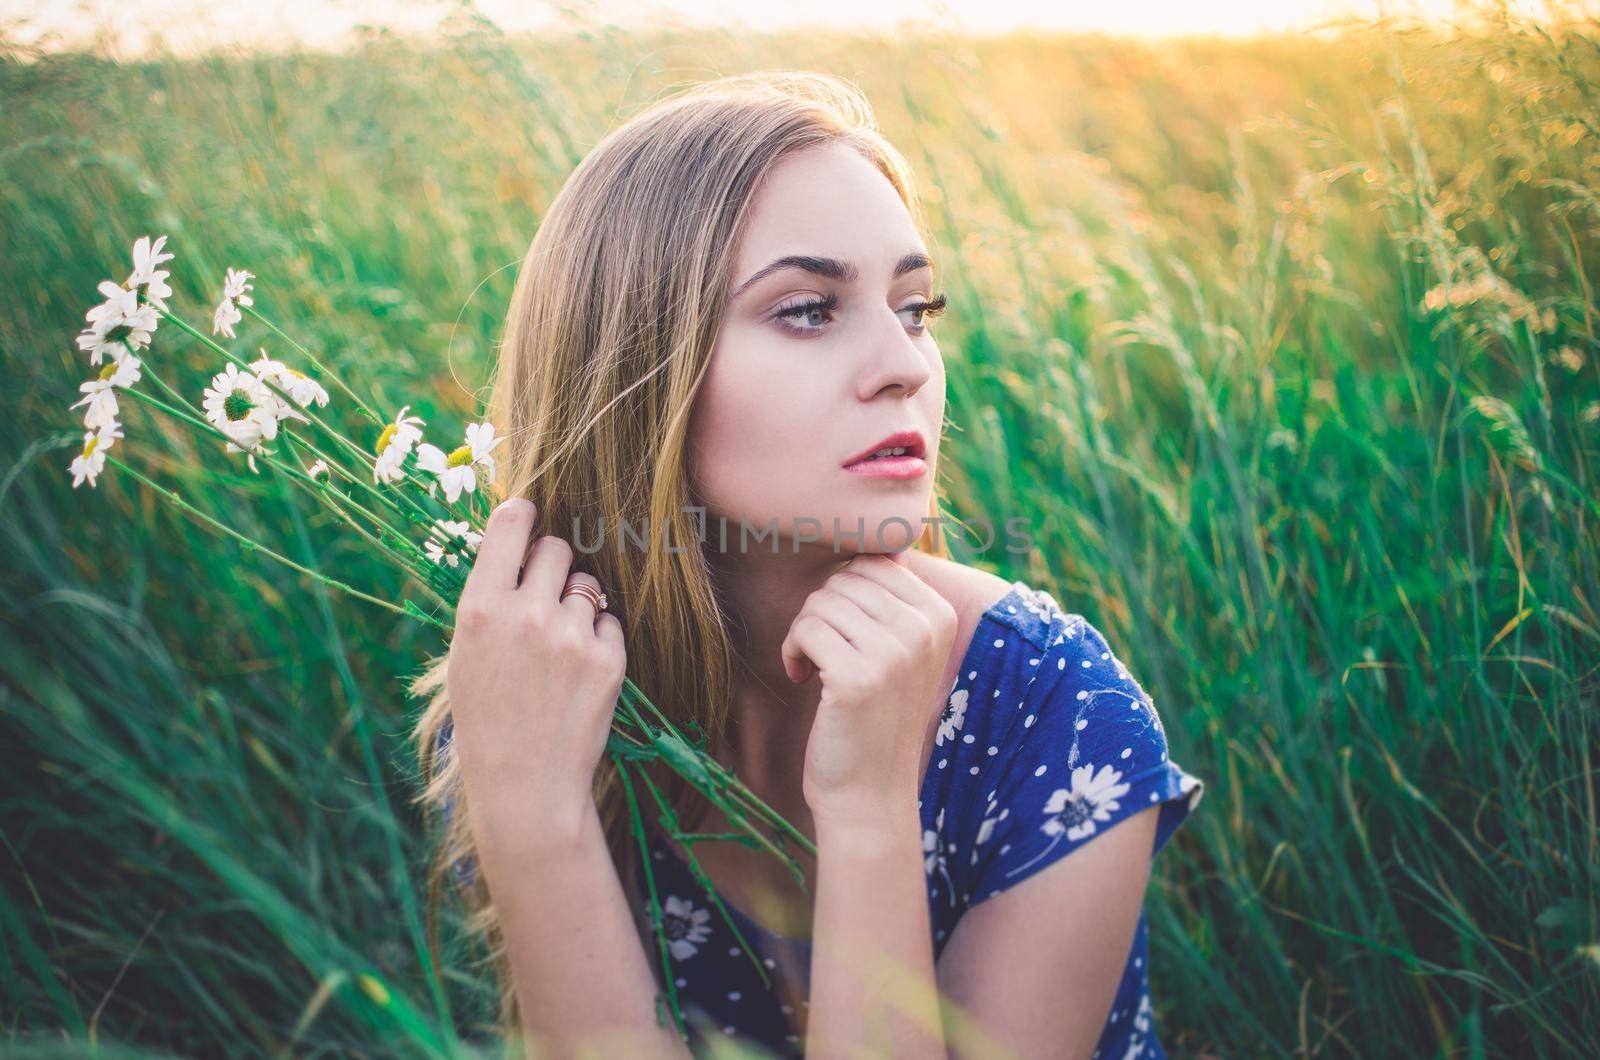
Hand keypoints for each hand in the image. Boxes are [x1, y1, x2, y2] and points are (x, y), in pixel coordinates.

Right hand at [445, 498, 626, 832]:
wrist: (524, 784)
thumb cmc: (487, 718)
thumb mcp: (466, 654)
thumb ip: (490, 599)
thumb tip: (516, 542)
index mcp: (480, 608)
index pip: (510, 524)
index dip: (523, 514)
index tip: (529, 514)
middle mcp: (525, 614)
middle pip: (558, 548)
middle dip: (554, 566)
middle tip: (545, 598)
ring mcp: (571, 636)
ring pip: (588, 585)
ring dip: (578, 605)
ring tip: (558, 649)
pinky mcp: (607, 659)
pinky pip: (610, 623)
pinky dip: (599, 640)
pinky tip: (578, 675)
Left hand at [780, 553, 958, 824]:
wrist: (870, 793)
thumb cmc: (874, 716)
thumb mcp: (900, 652)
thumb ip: (890, 600)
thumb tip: (866, 544)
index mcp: (940, 616)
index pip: (873, 564)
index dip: (843, 594)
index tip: (841, 632)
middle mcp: (924, 630)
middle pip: (845, 579)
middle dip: (820, 611)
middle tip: (821, 652)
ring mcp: (894, 653)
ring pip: (821, 602)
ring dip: (804, 632)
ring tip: (814, 667)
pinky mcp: (858, 679)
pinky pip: (805, 630)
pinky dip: (792, 652)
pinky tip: (802, 679)